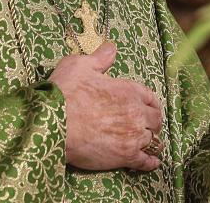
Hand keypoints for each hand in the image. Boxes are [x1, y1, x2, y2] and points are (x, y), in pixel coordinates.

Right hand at [49, 41, 162, 171]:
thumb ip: (100, 58)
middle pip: (156, 119)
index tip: (149, 106)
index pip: (150, 96)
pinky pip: (145, 162)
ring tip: (150, 143)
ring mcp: (132, 136)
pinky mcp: (125, 157)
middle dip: (154, 121)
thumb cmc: (66, 91)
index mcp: (128, 90)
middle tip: (149, 125)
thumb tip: (111, 47)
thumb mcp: (81, 65)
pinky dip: (151, 162)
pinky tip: (152, 162)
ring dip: (152, 140)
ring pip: (153, 140)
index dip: (151, 102)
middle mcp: (135, 113)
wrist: (54, 123)